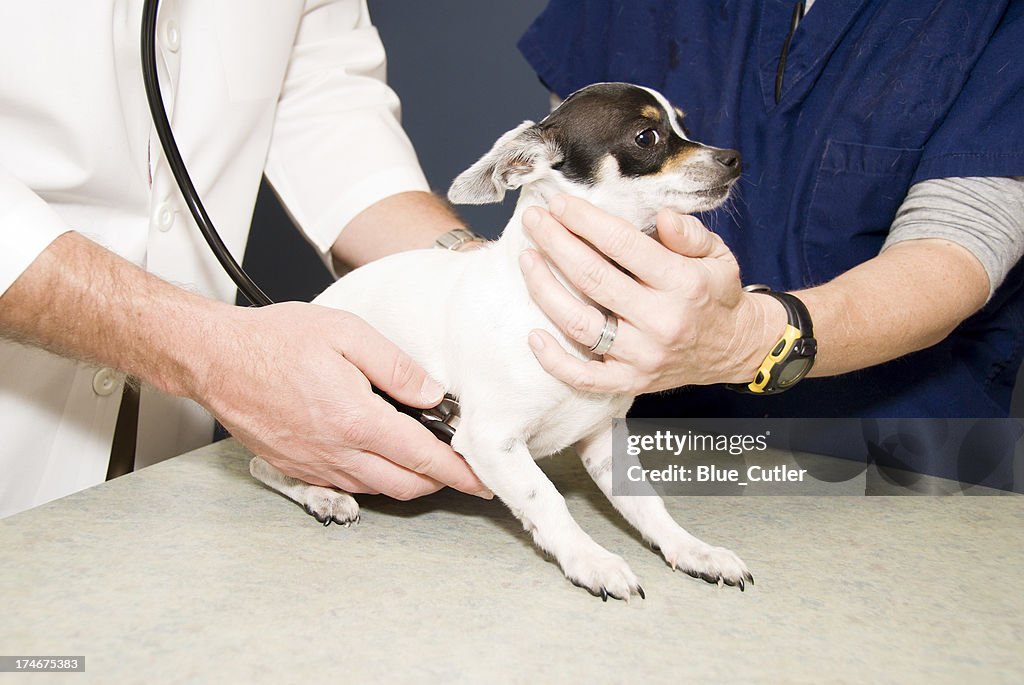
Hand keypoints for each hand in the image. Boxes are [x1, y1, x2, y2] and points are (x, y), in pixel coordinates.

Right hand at [193, 302, 490, 500]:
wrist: (215, 358)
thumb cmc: (274, 340)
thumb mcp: (347, 334)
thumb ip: (397, 366)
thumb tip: (434, 393)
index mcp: (355, 419)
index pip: (423, 457)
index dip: (460, 472)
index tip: (482, 479)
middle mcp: (336, 452)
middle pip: (407, 485)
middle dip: (442, 482)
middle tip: (464, 471)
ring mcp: (315, 466)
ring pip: (379, 491)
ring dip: (410, 481)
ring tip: (428, 460)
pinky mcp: (298, 469)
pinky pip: (349, 486)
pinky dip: (377, 479)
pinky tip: (382, 456)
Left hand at [518, 195, 784, 394]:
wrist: (734, 348)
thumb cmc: (716, 294)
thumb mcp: (718, 254)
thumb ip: (690, 233)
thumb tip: (663, 216)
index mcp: (682, 283)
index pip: (623, 245)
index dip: (586, 221)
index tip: (560, 204)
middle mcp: (661, 321)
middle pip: (593, 278)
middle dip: (556, 244)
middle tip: (534, 220)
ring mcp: (643, 356)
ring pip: (580, 324)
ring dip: (546, 290)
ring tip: (528, 260)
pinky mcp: (631, 381)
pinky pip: (584, 377)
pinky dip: (555, 360)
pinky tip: (533, 334)